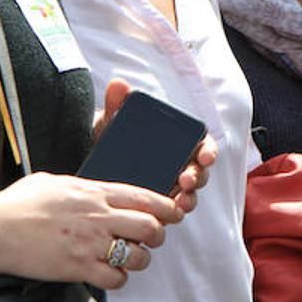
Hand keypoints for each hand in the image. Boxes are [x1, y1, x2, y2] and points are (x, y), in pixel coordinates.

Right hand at [0, 170, 180, 288]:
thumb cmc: (19, 202)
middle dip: (157, 235)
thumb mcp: (55, 181)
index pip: (144, 197)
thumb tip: (93, 188)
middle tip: (150, 239)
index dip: (166, 207)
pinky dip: (118, 278)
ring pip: (138, 255)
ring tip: (129, 258)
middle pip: (150, 227)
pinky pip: (115, 278)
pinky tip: (108, 273)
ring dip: (139, 259)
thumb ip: (81, 186)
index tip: (174, 213)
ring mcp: (90, 243)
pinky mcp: (78, 267)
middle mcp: (98, 216)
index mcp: (95, 191)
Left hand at [98, 78, 217, 213]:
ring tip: (179, 203)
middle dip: (197, 178)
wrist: (93, 158)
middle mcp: (180, 164)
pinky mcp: (158, 202)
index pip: (203, 145)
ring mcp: (170, 185)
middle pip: (199, 173)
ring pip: (189, 195)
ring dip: (188, 199)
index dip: (208, 152)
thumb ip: (117, 103)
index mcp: (178, 141)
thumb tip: (118, 85)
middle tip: (186, 180)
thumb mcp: (113, 119)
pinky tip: (165, 216)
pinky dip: (171, 213)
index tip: (205, 157)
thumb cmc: (112, 135)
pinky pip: (171, 210)